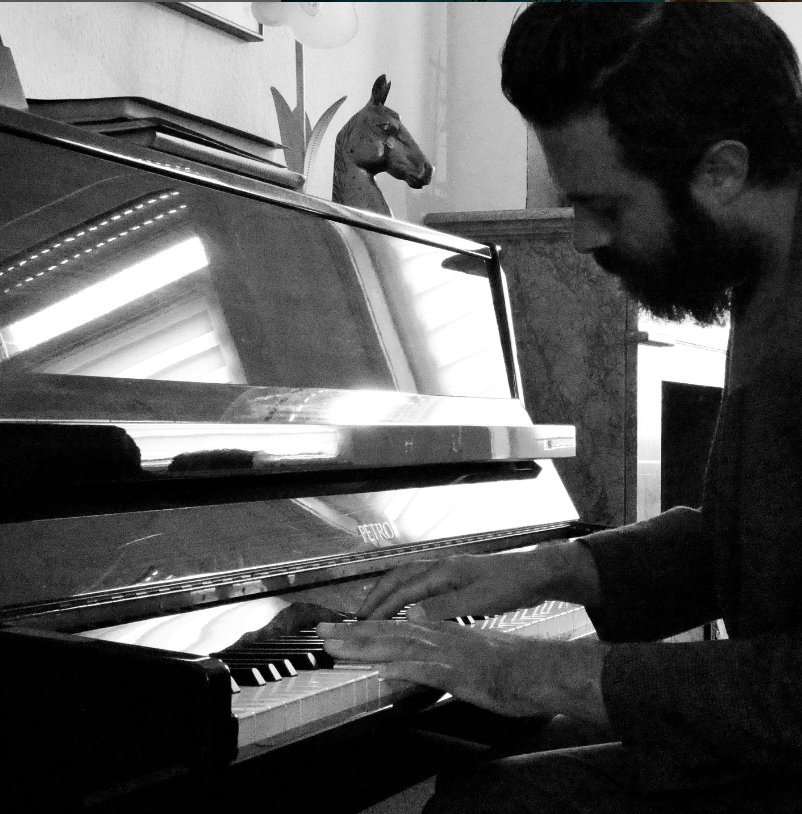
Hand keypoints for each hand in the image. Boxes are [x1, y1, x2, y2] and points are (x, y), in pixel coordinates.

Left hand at [317, 619, 609, 723]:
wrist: (537, 668)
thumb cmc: (505, 668)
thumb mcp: (461, 664)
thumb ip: (430, 666)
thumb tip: (400, 672)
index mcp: (438, 633)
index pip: (393, 628)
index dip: (362, 629)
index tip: (336, 631)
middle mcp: (438, 635)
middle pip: (388, 632)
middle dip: (352, 633)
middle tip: (322, 633)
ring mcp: (447, 651)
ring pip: (398, 644)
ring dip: (366, 645)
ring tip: (337, 646)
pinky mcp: (458, 669)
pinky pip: (425, 667)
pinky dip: (403, 667)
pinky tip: (382, 670)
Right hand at [357, 551, 543, 620]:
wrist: (533, 573)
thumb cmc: (509, 586)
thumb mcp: (479, 601)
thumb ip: (445, 607)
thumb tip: (411, 616)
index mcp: (442, 572)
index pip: (402, 590)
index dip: (381, 607)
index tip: (363, 624)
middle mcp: (439, 566)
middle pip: (398, 578)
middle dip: (376, 596)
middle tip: (359, 617)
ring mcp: (446, 570)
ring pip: (407, 578)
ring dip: (388, 593)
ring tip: (374, 611)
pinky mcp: (454, 576)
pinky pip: (419, 582)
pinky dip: (404, 593)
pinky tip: (406, 608)